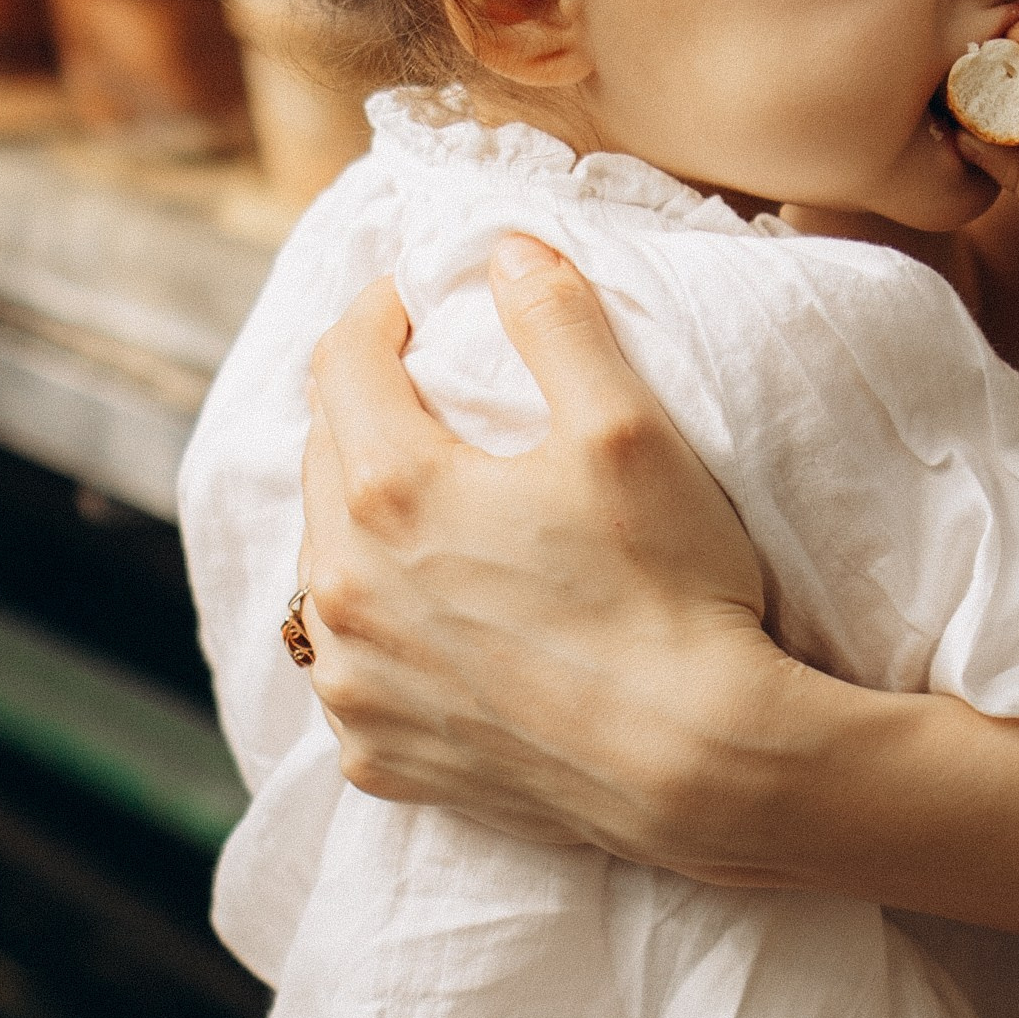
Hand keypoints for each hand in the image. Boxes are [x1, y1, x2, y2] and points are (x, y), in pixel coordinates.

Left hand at [298, 239, 803, 872]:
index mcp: (388, 489)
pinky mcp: (379, 756)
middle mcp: (341, 589)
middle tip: (425, 398)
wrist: (698, 767)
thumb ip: (558, 320)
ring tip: (429, 515)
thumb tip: (505, 250)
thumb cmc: (670, 594)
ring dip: (360, 527)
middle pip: (320, 460)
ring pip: (322, 570)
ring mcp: (355, 684)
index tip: (412, 303)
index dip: (377, 313)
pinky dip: (381, 636)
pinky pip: (353, 673)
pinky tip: (439, 628)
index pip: (341, 362)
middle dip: (365, 415)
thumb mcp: (630, 429)